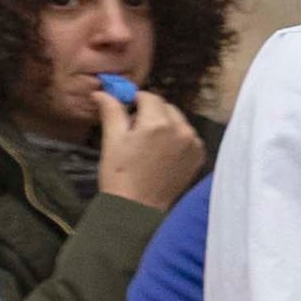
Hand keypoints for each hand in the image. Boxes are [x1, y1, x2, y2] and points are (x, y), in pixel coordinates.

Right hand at [97, 88, 206, 209]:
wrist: (137, 209)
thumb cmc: (120, 175)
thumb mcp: (112, 140)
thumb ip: (111, 111)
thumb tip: (102, 91)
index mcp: (158, 123)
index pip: (149, 97)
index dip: (135, 100)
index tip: (125, 109)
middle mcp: (181, 130)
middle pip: (166, 107)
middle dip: (150, 112)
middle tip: (134, 128)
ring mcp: (193, 144)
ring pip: (178, 120)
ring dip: (165, 123)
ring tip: (148, 143)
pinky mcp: (199, 156)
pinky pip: (188, 136)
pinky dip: (176, 137)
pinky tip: (162, 152)